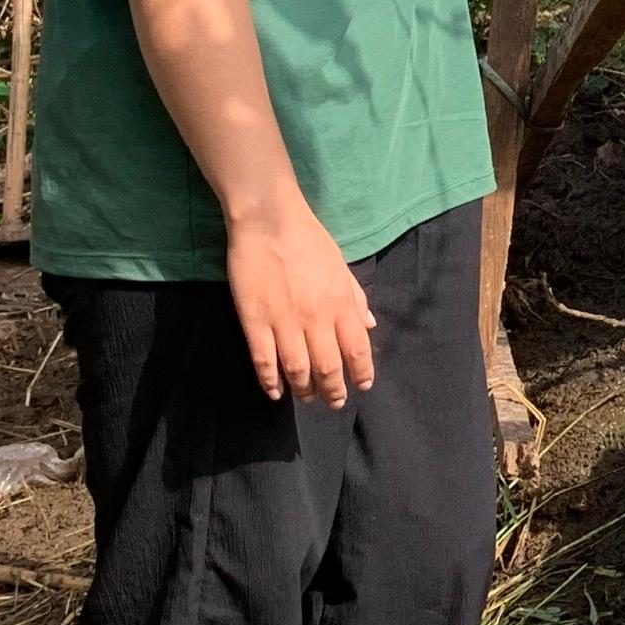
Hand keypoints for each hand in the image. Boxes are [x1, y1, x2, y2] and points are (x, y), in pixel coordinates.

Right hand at [224, 191, 376, 406]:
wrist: (270, 222)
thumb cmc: (310, 241)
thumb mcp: (342, 267)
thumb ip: (356, 299)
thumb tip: (370, 326)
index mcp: (341, 303)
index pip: (357, 348)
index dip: (361, 372)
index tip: (361, 386)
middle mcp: (317, 318)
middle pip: (328, 367)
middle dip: (333, 390)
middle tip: (334, 402)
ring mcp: (284, 322)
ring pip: (297, 369)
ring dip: (304, 390)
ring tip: (307, 398)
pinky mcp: (254, 322)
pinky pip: (264, 361)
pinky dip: (270, 381)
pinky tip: (275, 392)